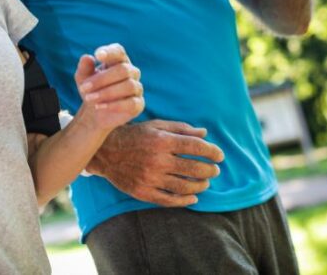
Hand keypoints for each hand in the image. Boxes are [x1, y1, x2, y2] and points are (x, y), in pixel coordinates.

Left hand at [74, 43, 143, 132]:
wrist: (96, 112)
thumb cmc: (92, 89)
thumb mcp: (83, 79)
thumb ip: (84, 68)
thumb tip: (87, 57)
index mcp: (118, 60)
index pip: (119, 52)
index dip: (110, 52)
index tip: (98, 55)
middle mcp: (131, 71)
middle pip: (123, 69)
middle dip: (102, 79)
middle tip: (84, 87)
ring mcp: (137, 87)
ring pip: (128, 85)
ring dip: (106, 92)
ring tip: (89, 98)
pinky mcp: (138, 104)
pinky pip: (131, 103)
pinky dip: (114, 105)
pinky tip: (99, 106)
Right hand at [86, 120, 224, 206]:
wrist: (106, 152)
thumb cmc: (135, 135)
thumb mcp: (157, 126)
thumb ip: (181, 129)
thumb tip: (204, 133)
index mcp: (163, 141)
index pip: (196, 147)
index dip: (212, 152)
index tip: (220, 156)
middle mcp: (158, 160)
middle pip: (193, 169)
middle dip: (209, 170)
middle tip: (215, 170)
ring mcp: (150, 178)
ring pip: (184, 187)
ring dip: (200, 186)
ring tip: (205, 183)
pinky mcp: (143, 192)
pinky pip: (168, 200)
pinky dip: (184, 201)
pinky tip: (193, 198)